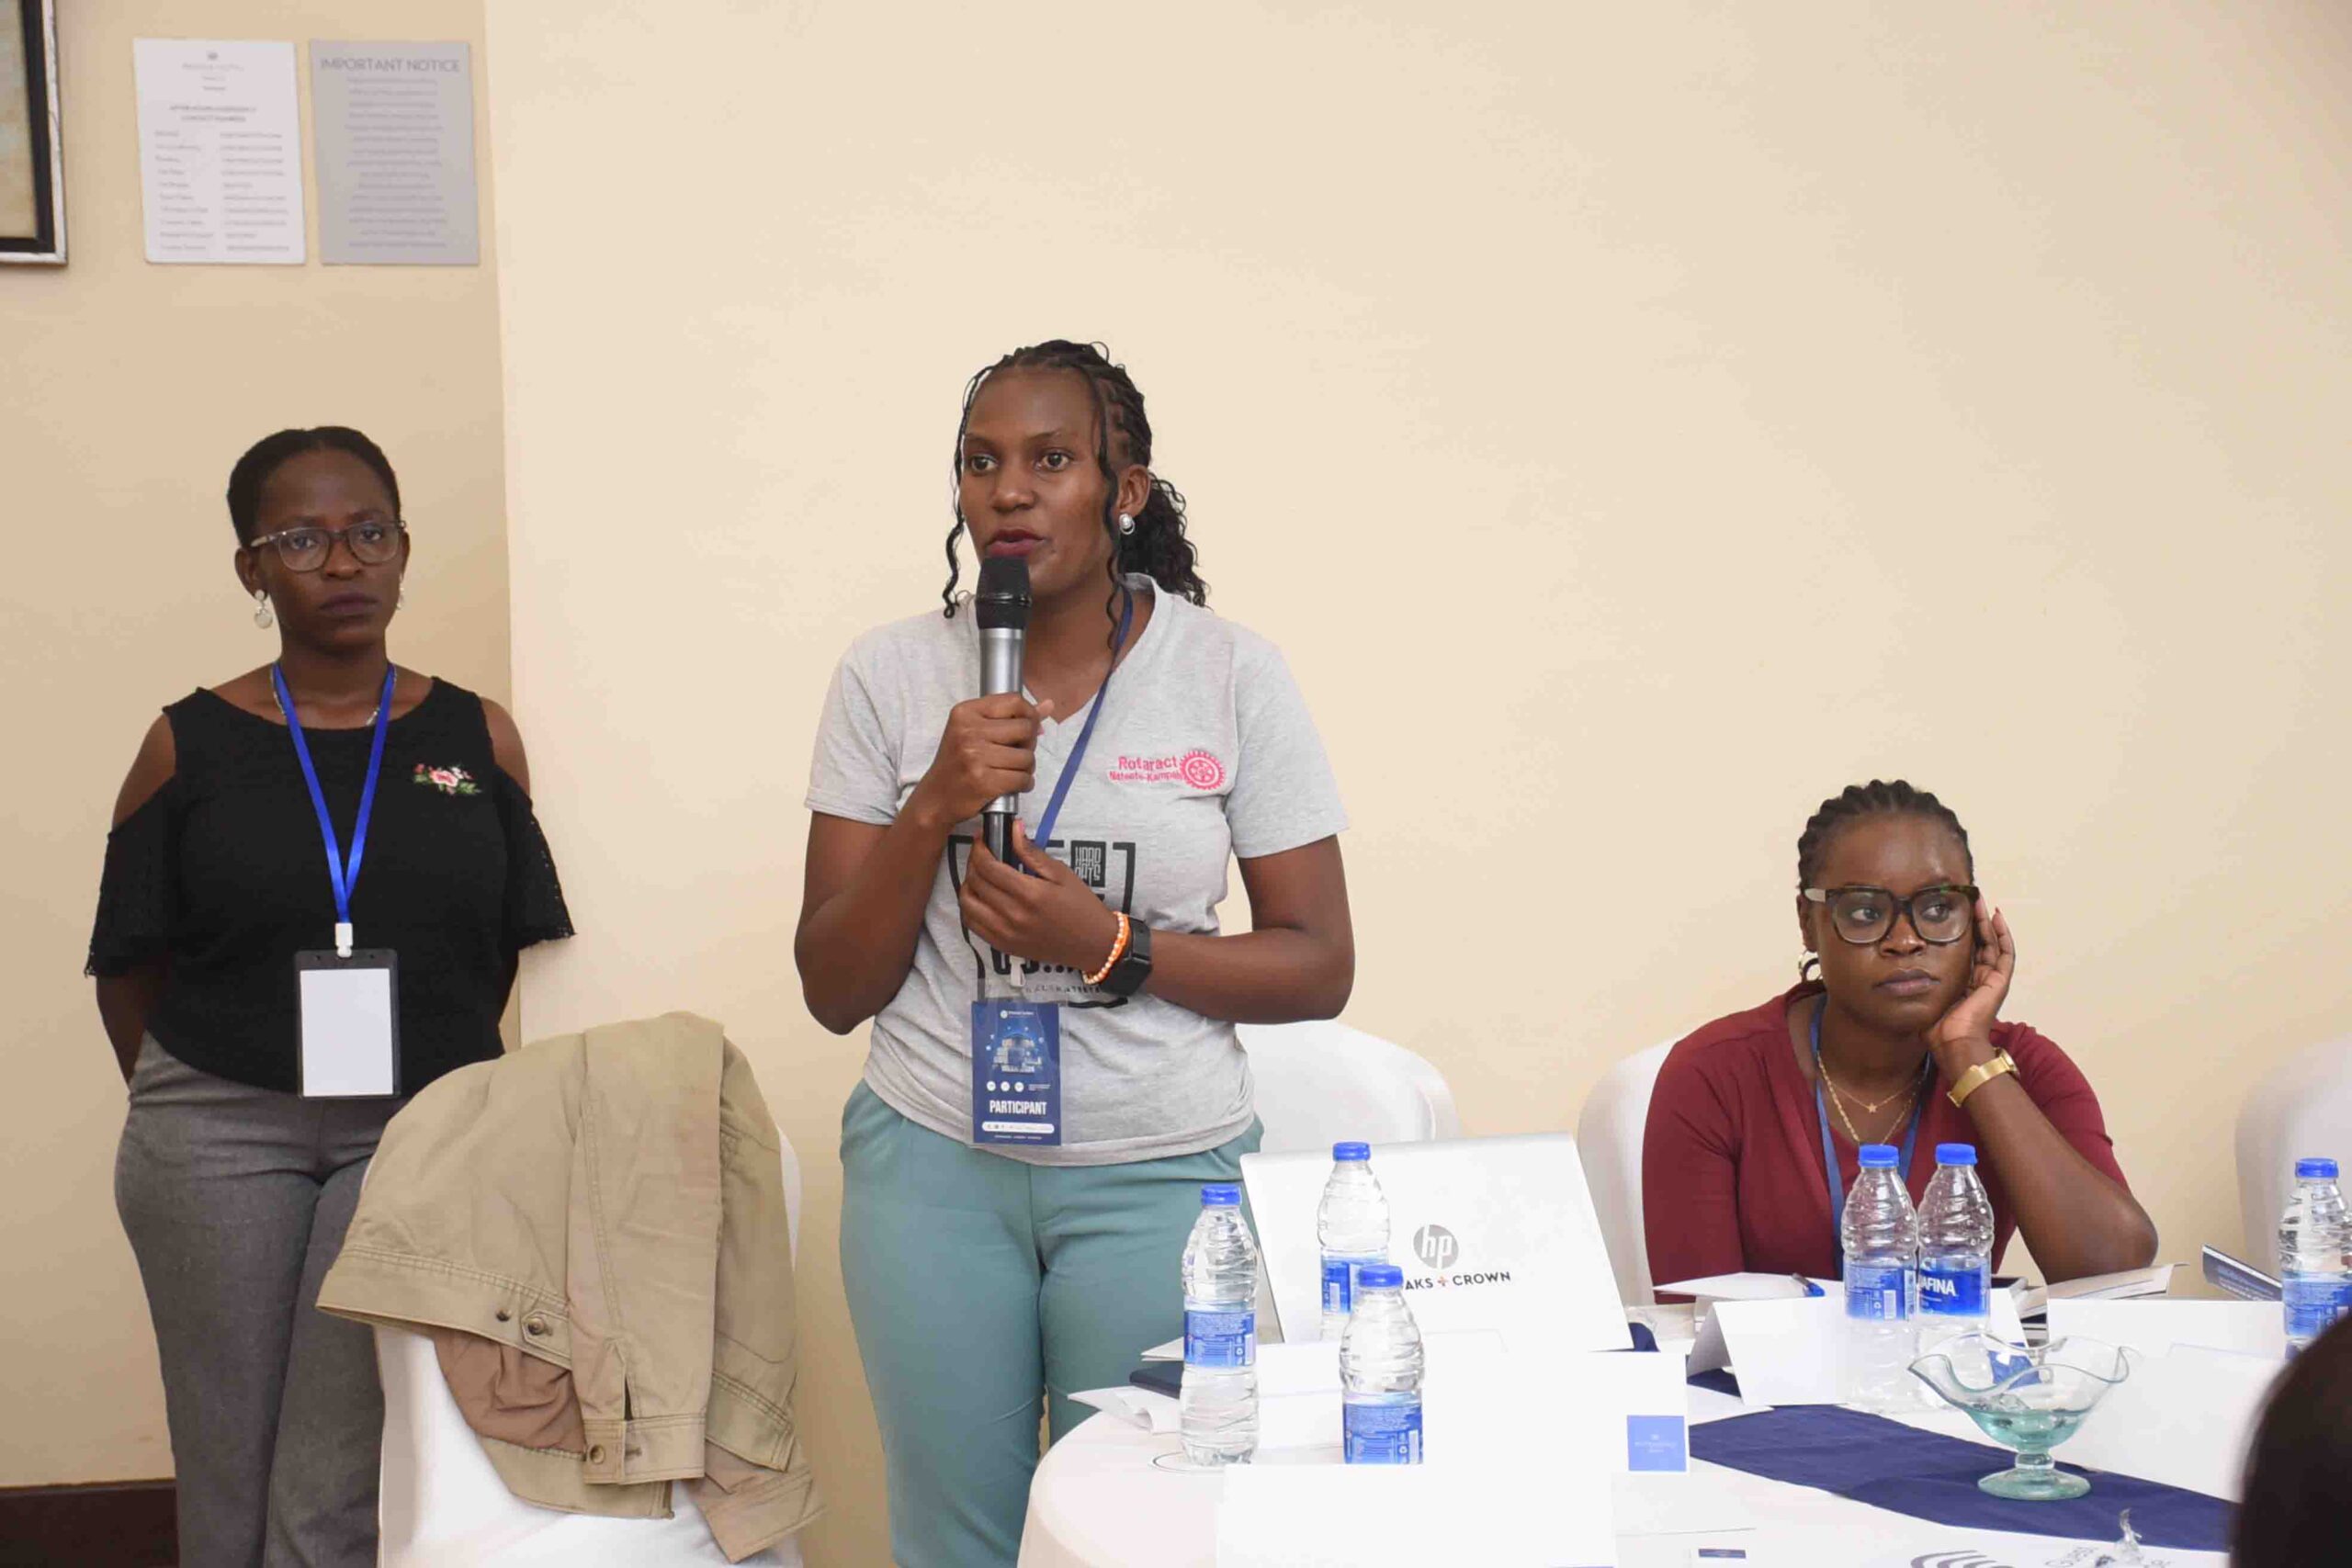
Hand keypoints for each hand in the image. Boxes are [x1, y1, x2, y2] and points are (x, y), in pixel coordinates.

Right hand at [908, 693, 1056, 830]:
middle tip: (1018, 753)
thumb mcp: (975, 731)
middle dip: (1029, 743)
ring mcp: (975, 757)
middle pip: (1025, 728)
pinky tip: (1015, 783)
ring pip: (1027, 757)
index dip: (1030, 715)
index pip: (1014, 701)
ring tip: (1013, 770)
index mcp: (966, 712)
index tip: (1028, 727)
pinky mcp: (983, 781)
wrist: (937, 797)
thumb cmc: (958, 762)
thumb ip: (1010, 717)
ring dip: (1027, 767)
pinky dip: (1025, 783)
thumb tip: (1048, 706)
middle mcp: (969, 731)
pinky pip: (1022, 779)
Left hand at [960, 822, 1122, 973]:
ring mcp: (1005, 934)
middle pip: (976, 882)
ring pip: (967, 903)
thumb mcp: (1061, 873)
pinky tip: (980, 896)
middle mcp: (1013, 915)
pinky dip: (969, 907)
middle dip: (973, 861)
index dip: (979, 848)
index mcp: (1030, 894)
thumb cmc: (1081, 906)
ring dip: (968, 884)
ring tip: (979, 875)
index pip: (988, 866)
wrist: (1092, 943)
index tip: (982, 839)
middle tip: (981, 853)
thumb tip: (1013, 828)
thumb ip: (1032, 852)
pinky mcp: (1002, 946)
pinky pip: (971, 924)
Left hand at [1928, 897, 2013, 1074]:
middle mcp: (1978, 979)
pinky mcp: (1999, 982)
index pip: (1964, 951)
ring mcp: (1991, 980)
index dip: (1960, 932)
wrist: (1952, 1043)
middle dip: (1974, 921)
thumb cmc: (1934, 1027)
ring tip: (1979, 901)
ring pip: (1992, 943)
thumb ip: (1914, 982)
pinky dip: (2002, 934)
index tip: (1951, 913)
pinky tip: (1995, 917)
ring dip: (1986, 921)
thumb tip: (1891, 971)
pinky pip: (2005, 953)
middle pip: (1979, 943)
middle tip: (1968, 899)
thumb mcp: (1921, 996)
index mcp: (1961, 983)